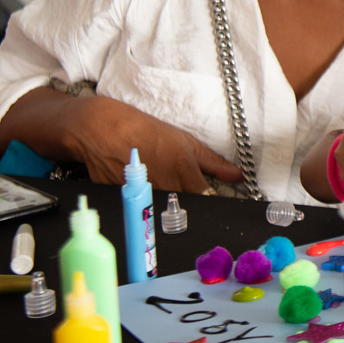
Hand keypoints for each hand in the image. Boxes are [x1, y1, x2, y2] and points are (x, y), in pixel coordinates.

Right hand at [66, 96, 242, 192]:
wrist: (106, 131)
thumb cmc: (146, 132)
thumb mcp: (186, 142)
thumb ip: (214, 163)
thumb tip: (237, 175)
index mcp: (185, 175)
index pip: (208, 200)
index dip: (209, 198)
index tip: (207, 193)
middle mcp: (168, 191)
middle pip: (187, 208)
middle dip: (187, 200)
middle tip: (175, 182)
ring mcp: (147, 200)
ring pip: (165, 211)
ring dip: (166, 201)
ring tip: (157, 179)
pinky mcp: (128, 204)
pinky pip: (144, 209)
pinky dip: (145, 201)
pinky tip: (142, 184)